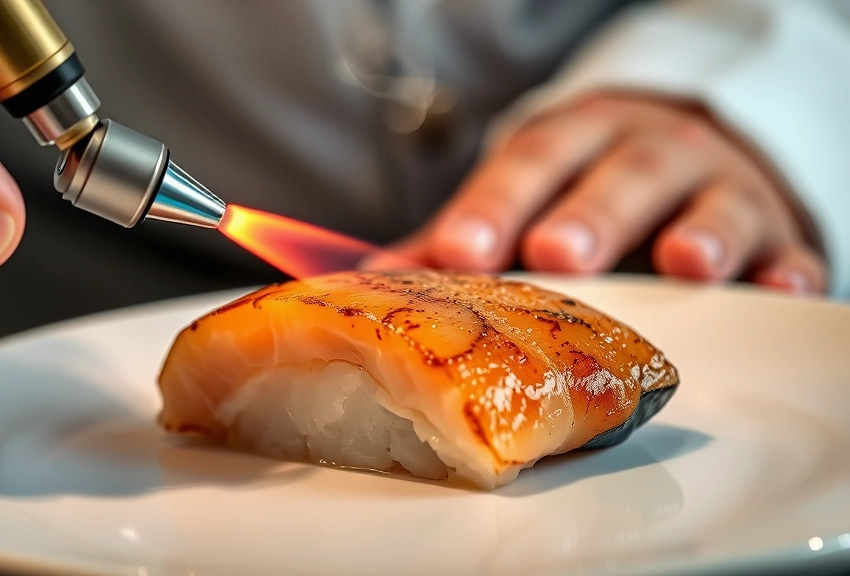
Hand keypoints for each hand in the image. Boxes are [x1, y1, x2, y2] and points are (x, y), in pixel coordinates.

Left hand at [369, 93, 826, 294]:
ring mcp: (717, 191)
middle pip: (620, 176)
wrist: (684, 158)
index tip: (458, 252)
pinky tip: (778, 287)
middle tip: (558, 255)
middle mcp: (648, 154)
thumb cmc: (585, 190)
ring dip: (699, 231)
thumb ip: (458, 238)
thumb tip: (371, 281)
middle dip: (590, 213)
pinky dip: (785, 270)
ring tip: (683, 262)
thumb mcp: (523, 197)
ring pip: (714, 202)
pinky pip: (788, 251)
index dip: (494, 205)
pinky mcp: (773, 236)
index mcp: (575, 143)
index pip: (530, 162)